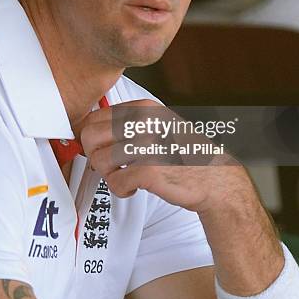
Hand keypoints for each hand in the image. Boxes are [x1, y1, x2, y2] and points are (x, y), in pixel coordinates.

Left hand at [78, 100, 248, 214]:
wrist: (215, 179)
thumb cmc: (181, 154)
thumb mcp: (156, 125)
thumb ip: (124, 124)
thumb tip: (84, 131)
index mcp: (143, 108)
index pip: (94, 118)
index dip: (92, 139)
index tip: (101, 150)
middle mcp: (144, 122)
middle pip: (90, 138)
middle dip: (96, 156)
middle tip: (113, 165)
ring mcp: (148, 145)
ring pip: (99, 161)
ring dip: (109, 175)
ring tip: (127, 176)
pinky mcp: (150, 170)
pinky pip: (115, 183)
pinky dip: (122, 190)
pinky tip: (136, 187)